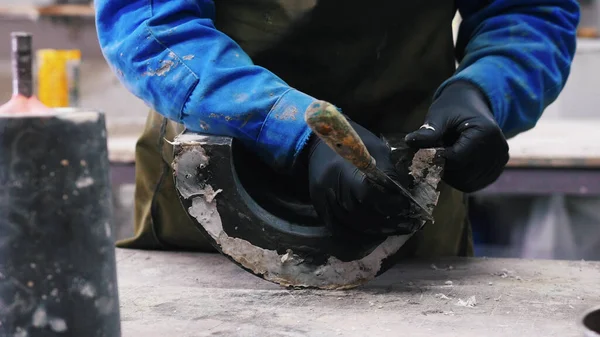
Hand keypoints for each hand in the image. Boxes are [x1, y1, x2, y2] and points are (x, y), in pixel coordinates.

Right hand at [298, 117, 413, 235]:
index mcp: (344, 167)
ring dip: (376, 230)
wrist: (318, 141)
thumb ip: (388, 173)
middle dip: (387, 221)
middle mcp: (331, 186)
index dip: (389, 204)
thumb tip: (404, 196)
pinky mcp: (318, 206)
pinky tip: (373, 235)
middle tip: (408, 224)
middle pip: (361, 213)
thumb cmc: (352, 141)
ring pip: (351, 223)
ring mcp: (322, 198)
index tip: (408, 208)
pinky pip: (337, 228)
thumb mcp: (375, 148)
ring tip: (395, 229)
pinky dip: (356, 235)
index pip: (368, 194)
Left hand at [405, 81, 508, 192]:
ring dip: (450, 174)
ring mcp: (500, 162)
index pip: (457, 159)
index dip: (437, 159)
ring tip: (445, 154)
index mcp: (486, 133)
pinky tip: (453, 162)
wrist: (473, 105)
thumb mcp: (439, 114)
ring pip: (467, 182)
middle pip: (463, 174)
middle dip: (443, 167)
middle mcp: (498, 149)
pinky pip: (473, 184)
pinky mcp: (496, 170)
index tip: (424, 152)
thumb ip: (429, 131)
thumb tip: (409, 141)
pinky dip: (458, 178)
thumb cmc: (454, 107)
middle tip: (433, 153)